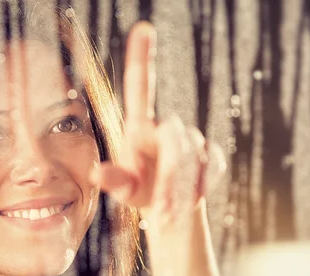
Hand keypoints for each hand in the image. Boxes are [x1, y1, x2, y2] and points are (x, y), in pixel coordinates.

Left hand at [92, 22, 224, 227]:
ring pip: (192, 156)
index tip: (142, 27)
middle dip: (169, 176)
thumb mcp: (125, 190)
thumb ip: (115, 182)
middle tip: (161, 212)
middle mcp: (165, 128)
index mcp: (139, 128)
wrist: (169, 208)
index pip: (140, 88)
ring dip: (183, 188)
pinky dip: (200, 186)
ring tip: (170, 215)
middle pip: (173, 138)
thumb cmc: (140, 192)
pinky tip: (191, 202)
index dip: (141, 59)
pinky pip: (210, 166)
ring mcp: (190, 140)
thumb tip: (98, 172)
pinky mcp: (210, 155)